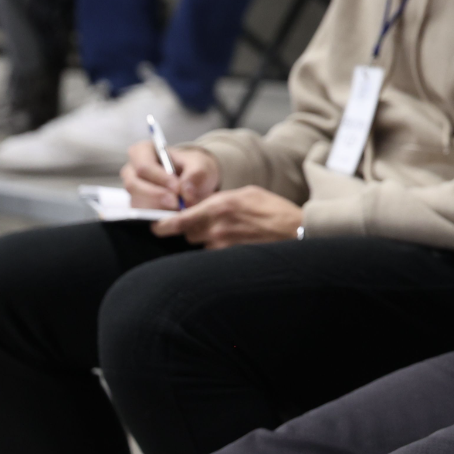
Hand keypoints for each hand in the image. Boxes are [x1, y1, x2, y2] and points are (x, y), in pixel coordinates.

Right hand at [122, 141, 220, 208]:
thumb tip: (186, 191)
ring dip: (157, 208)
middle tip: (177, 204)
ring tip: (178, 210)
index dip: (159, 178)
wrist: (196, 180)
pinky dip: (157, 217)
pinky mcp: (138, 206)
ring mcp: (133, 190)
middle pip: (134, 185)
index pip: (143, 166)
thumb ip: (196, 174)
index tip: (177, 188)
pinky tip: (173, 217)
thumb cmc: (194, 167)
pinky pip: (141, 214)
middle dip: (156, 196)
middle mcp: (132, 170)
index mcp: (143, 151)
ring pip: (136, 202)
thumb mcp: (201, 165)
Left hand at [150, 185, 303, 248]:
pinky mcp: (231, 260)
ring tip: (231, 233)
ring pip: (202, 245)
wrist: (297, 232)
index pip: (178, 220)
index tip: (156, 226)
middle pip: (188, 234)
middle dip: (193, 230)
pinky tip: (237, 243)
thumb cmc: (274, 210)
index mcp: (218, 207)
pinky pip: (215, 255)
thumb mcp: (246, 193)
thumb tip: (199, 204)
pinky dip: (220, 250)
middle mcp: (217, 229)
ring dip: (209, 240)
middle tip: (209, 224)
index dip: (163, 225)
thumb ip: (219, 199)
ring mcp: (223, 247)